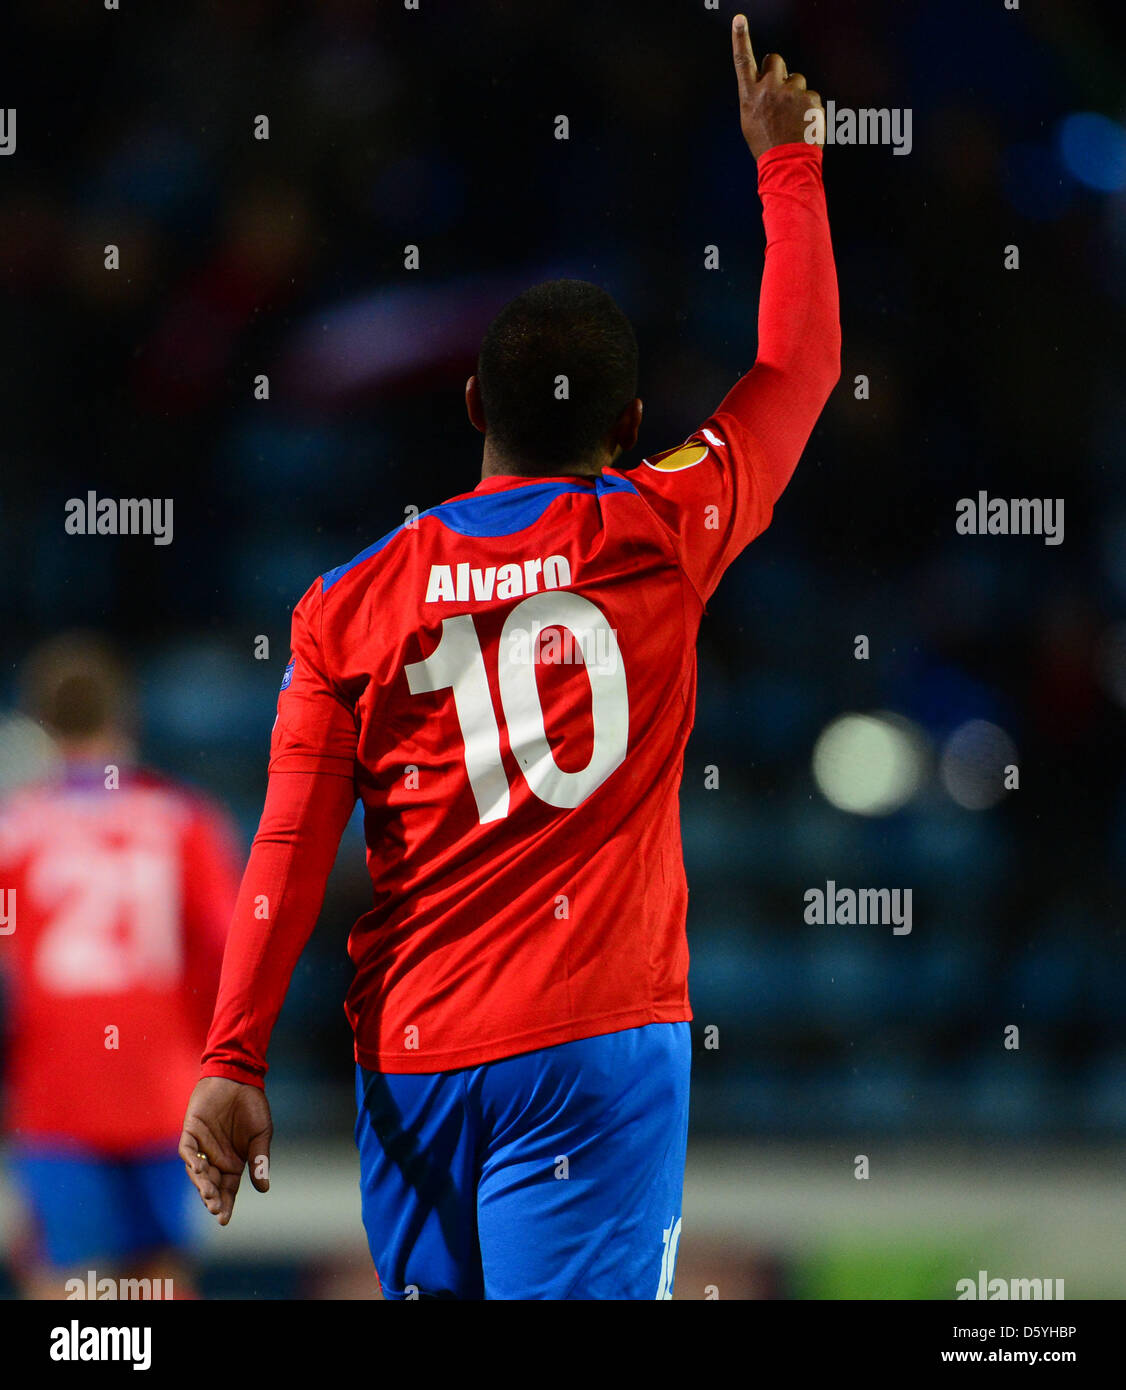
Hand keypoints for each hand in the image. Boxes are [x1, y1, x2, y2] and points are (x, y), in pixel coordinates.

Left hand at [179, 1076, 272, 1225]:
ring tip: (209, 1195)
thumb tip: (264, 1189)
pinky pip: (187, 1151)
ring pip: (197, 1173)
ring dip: (202, 1184)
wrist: (240, 1078)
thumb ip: (259, 1161)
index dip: (226, 1205)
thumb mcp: (261, 1135)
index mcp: (233, 1163)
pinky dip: (191, 1161)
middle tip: (216, 1209)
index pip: (227, 1190)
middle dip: (213, 1199)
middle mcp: (215, 1159)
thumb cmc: (252, 1106)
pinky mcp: (191, 1132)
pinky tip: (198, 1171)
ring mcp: (202, 1146)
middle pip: (211, 1185)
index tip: (224, 1221)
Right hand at [731, 14, 823, 159]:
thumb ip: (757, 96)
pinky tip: (803, 123)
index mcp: (750, 95)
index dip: (740, 38)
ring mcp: (790, 92)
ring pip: (797, 80)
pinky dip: (809, 108)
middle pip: (776, 60)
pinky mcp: (809, 98)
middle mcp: (768, 89)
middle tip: (781, 92)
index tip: (739, 20)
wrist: (786, 165)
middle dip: (779, 71)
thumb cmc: (767, 145)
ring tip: (793, 118)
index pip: (743, 61)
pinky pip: (811, 95)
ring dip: (796, 94)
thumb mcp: (750, 120)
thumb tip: (766, 84)